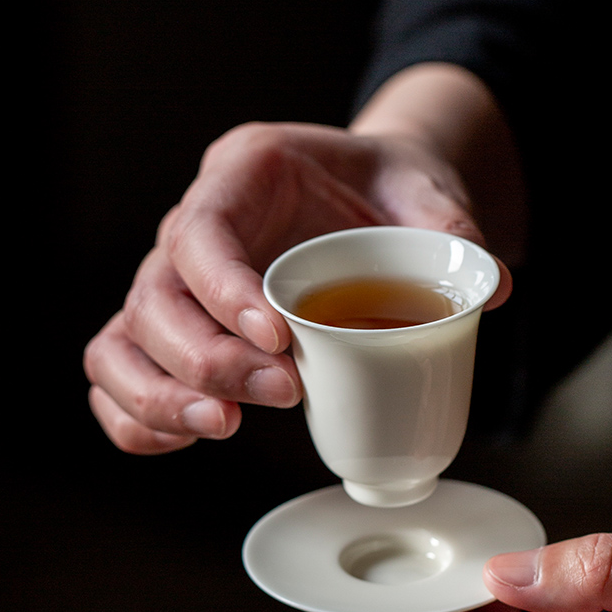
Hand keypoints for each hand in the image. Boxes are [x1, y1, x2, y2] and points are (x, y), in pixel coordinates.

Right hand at [83, 120, 510, 452]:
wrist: (364, 196)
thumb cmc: (383, 190)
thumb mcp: (423, 192)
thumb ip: (451, 232)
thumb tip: (491, 293)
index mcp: (243, 174)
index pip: (202, 232)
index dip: (226, 292)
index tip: (280, 340)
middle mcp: (192, 227)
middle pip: (154, 298)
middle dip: (209, 359)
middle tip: (281, 394)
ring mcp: (175, 282)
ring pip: (122, 342)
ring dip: (163, 397)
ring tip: (226, 428)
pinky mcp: (176, 328)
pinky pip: (121, 371)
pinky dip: (138, 416)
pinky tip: (185, 437)